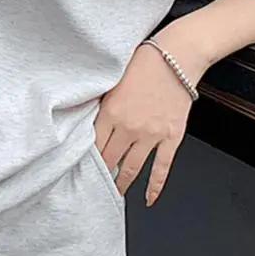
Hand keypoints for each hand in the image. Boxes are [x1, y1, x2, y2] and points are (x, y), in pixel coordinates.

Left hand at [93, 42, 195, 205]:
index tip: (78, 169)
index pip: (92, 145)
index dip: (85, 159)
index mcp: (111, 113)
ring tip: (113, 194)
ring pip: (131, 169)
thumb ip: (100, 105)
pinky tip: (148, 199)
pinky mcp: (171, 137)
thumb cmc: (143, 63)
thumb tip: (86, 123)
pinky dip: (155, 186)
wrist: (176, 57)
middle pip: (109, 160)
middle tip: (92, 185)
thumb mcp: (111, 82)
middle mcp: (129, 128)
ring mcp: (151, 135)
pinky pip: (162, 168)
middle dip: (99, 175)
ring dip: (121, 184)